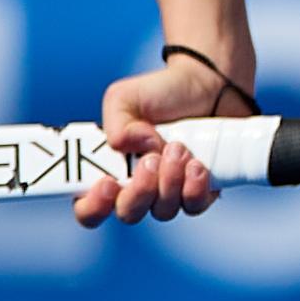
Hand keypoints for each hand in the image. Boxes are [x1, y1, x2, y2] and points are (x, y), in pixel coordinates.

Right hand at [75, 55, 244, 226]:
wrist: (209, 87)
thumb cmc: (161, 94)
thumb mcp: (124, 98)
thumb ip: (115, 122)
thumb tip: (133, 146)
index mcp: (107, 170)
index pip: (89, 208)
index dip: (94, 207)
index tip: (108, 184)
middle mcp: (136, 187)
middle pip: (129, 214)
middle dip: (139, 191)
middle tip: (150, 160)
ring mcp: (169, 193)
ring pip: (163, 211)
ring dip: (170, 181)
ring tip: (177, 148)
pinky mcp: (199, 191)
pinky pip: (194, 206)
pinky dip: (194, 188)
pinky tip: (197, 165)